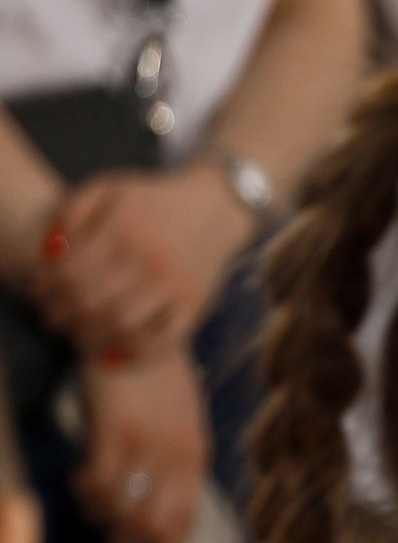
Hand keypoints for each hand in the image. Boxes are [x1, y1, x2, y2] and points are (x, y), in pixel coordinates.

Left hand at [34, 163, 252, 356]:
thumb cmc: (152, 201)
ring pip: (122, 324)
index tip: (38, 294)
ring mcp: (175, 286)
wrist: (214, 209)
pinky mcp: (195, 306)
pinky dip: (136, 352)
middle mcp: (151, 259)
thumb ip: (73, 211)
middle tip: (51, 321)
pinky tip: (114, 353)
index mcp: (124, 227)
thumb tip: (48, 250)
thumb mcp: (109, 189)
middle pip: (92, 300)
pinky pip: (163, 340)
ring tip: (76, 337)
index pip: (71, 269)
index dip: (48, 286)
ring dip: (92, 336)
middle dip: (64, 314)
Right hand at [75, 347, 205, 542]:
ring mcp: (148, 443)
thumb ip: (173, 465)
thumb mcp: (176, 424)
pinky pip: (99, 481)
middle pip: (155, 526)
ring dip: (102, 516)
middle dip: (129, 542)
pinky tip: (79, 478)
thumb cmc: (153, 382)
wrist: (136, 329)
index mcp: (197, 457)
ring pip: (124, 509)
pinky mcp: (115, 429)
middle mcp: (179, 456)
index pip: (186, 521)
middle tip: (108, 534)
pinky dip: (86, 491)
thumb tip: (158, 509)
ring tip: (90, 501)